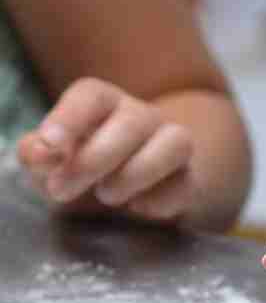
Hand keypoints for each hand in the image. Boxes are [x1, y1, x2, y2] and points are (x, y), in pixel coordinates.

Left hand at [17, 78, 194, 221]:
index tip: (51, 145)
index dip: (70, 117)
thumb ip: (38, 154)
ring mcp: (172, 145)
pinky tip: (137, 208)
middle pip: (133, 122)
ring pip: (176, 143)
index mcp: (104, 103)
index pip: (92, 95)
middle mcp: (143, 117)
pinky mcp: (190, 178)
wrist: (131, 188)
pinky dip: (160, 200)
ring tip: (107, 196)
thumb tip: (42, 153)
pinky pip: (186, 184)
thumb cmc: (85, 166)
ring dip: (136, 173)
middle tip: (62, 190)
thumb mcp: (52, 161)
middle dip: (95, 159)